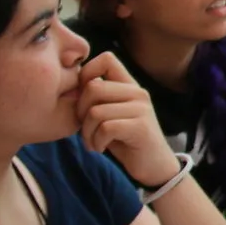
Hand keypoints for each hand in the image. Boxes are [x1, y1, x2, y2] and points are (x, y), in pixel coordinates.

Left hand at [74, 54, 179, 188]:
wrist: (154, 165)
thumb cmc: (126, 140)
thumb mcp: (112, 114)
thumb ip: (98, 99)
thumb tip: (72, 86)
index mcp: (130, 86)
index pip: (106, 59)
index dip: (86, 72)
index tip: (82, 96)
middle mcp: (138, 93)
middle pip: (93, 87)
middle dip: (80, 111)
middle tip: (84, 128)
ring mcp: (141, 109)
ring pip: (95, 111)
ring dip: (87, 132)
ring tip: (92, 142)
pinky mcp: (140, 127)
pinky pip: (105, 128)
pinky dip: (96, 141)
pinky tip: (100, 148)